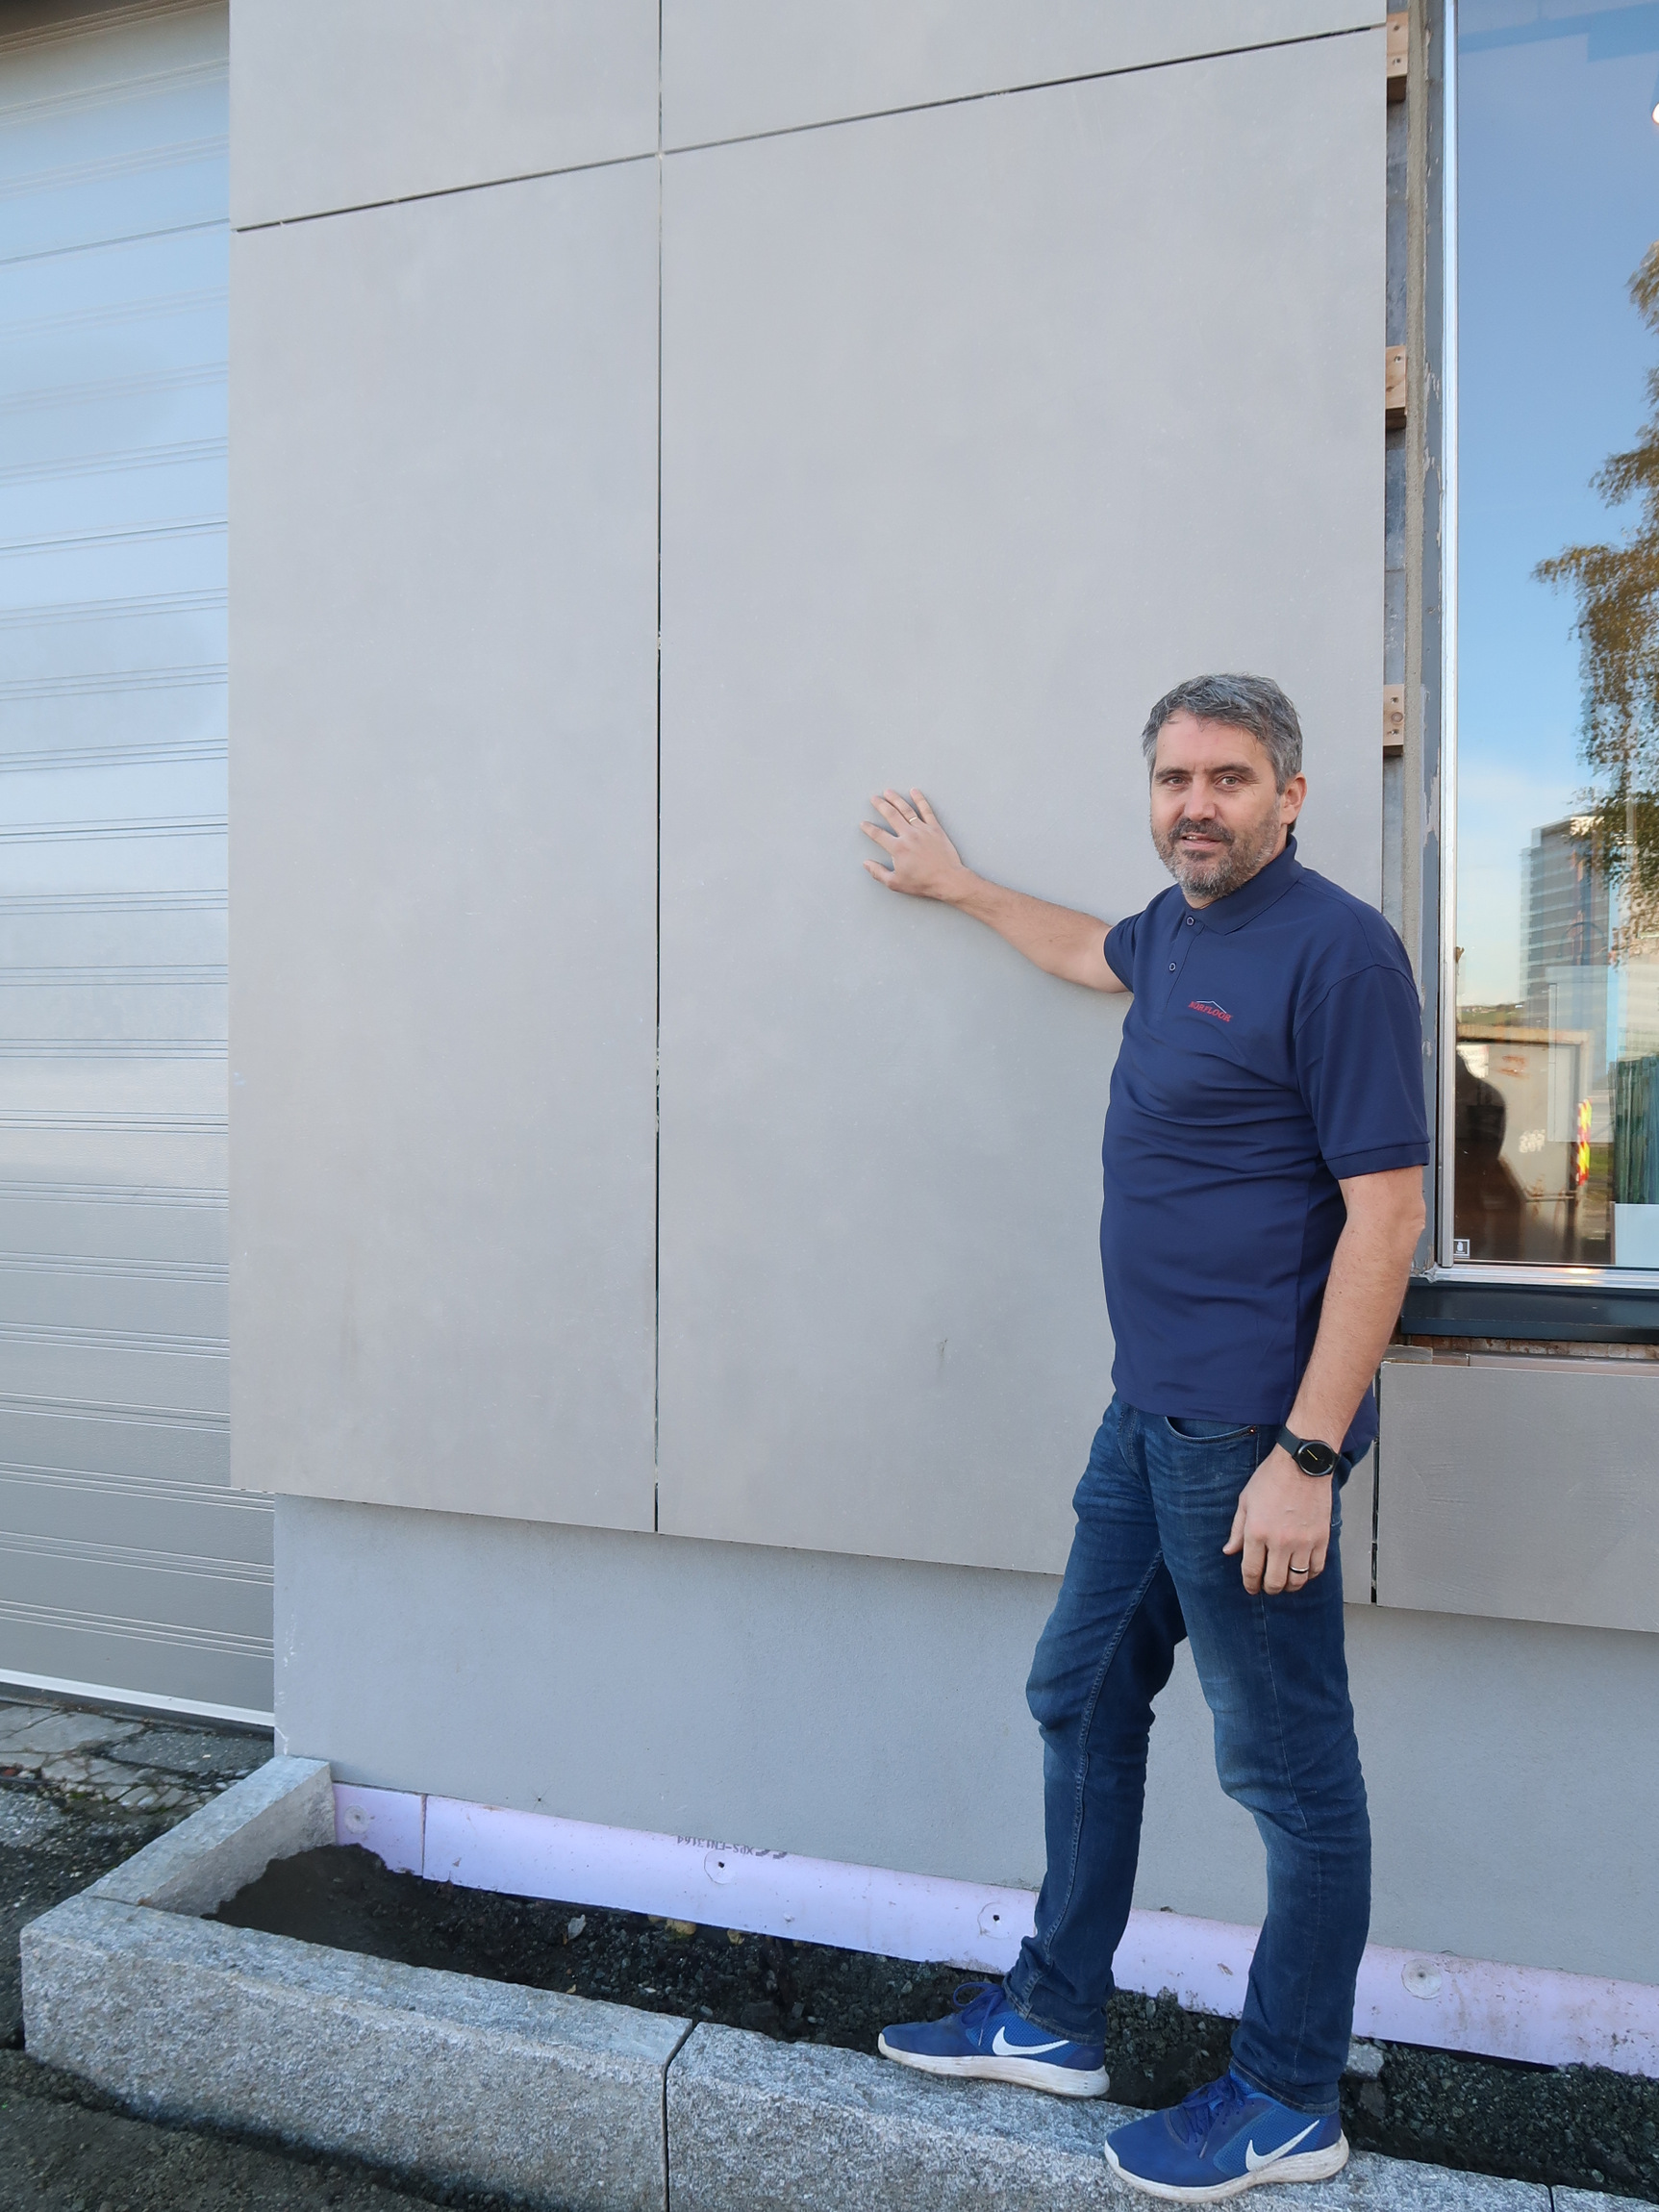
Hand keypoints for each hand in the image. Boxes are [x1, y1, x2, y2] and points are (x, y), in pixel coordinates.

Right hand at [861, 789, 969, 901]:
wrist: (947, 879)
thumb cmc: (923, 883)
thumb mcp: (895, 883)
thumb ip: (878, 872)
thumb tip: (866, 864)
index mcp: (898, 848)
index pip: (878, 834)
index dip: (869, 828)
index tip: (864, 824)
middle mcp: (908, 835)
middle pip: (891, 815)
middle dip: (880, 805)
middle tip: (874, 798)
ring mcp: (922, 830)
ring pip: (906, 810)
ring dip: (896, 799)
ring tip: (888, 792)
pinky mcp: (935, 828)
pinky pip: (926, 810)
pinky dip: (920, 799)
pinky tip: (914, 791)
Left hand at [1223, 1447, 1331, 1594]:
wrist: (1302, 1464)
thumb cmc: (1272, 1478)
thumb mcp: (1246, 1501)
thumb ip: (1237, 1530)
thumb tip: (1229, 1551)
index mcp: (1257, 1532)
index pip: (1252, 1571)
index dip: (1250, 1584)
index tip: (1251, 1588)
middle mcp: (1280, 1541)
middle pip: (1275, 1582)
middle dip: (1268, 1589)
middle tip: (1267, 1587)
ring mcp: (1303, 1542)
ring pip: (1297, 1580)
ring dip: (1289, 1586)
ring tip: (1285, 1582)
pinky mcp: (1321, 1539)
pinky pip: (1316, 1568)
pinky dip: (1309, 1575)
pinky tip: (1302, 1570)